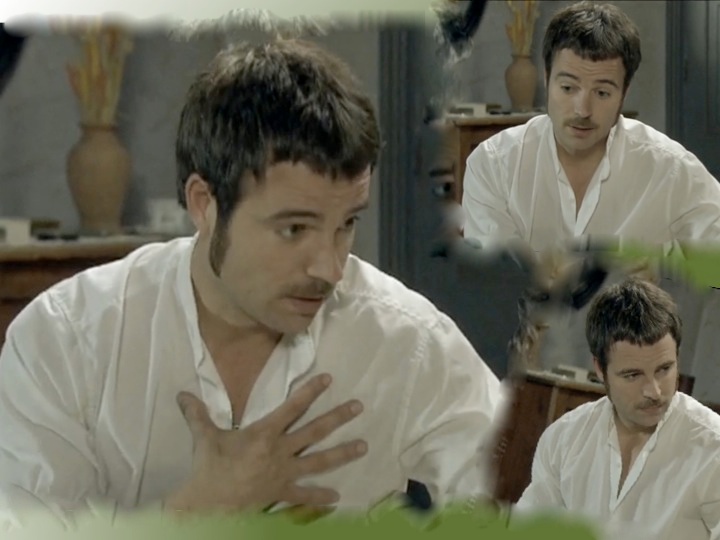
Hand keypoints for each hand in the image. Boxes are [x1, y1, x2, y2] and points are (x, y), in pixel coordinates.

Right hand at [164, 373, 366, 513]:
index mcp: (264, 433)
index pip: (292, 407)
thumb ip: (197, 414)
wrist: (209, 504)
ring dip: (343, 453)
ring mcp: (284, 473)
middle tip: (359, 407)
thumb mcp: (205, 437)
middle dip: (338, 417)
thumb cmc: (210, 468)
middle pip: (315, 431)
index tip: (329, 379)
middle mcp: (280, 451)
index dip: (311, 391)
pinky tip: (337, 498)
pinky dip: (320, 497)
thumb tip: (182, 394)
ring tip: (364, 446)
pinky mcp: (282, 493)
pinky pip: (305, 495)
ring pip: (320, 461)